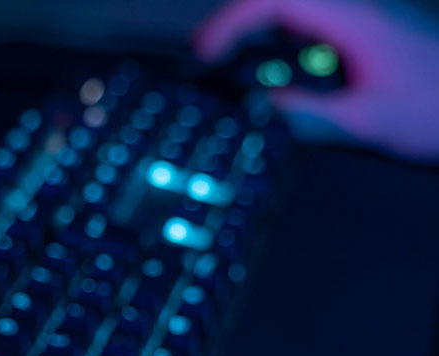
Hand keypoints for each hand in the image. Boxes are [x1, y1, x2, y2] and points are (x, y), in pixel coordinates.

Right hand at [194, 0, 438, 160]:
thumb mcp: (369, 123)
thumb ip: (311, 117)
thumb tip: (261, 114)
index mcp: (355, 24)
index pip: (279, 3)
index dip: (234, 22)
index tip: (207, 51)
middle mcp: (355, 15)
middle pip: (280, 3)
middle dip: (236, 25)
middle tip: (207, 57)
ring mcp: (359, 27)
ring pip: (294, 17)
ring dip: (257, 36)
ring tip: (229, 65)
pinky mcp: (363, 43)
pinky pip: (310, 36)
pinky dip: (280, 51)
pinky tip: (275, 81)